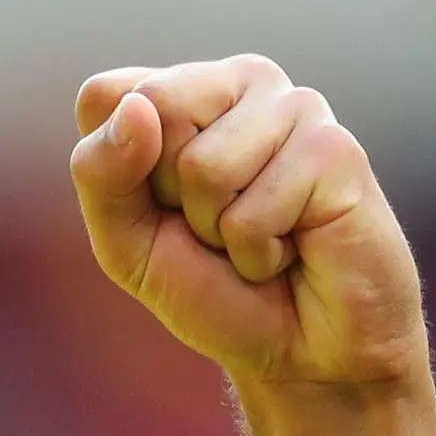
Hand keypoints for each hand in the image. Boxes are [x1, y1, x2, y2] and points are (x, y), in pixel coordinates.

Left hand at [69, 56, 423, 392]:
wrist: (301, 352)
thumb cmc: (215, 290)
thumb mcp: (127, 242)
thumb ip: (101, 174)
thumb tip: (138, 108)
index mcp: (188, 89)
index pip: (105, 96)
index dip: (117, 173)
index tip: (163, 208)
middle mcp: (243, 83)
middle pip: (154, 109)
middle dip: (172, 198)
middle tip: (216, 227)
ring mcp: (295, 108)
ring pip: (204, 166)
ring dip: (221, 232)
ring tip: (259, 240)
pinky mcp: (334, 148)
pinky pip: (254, 212)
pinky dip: (260, 254)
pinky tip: (293, 249)